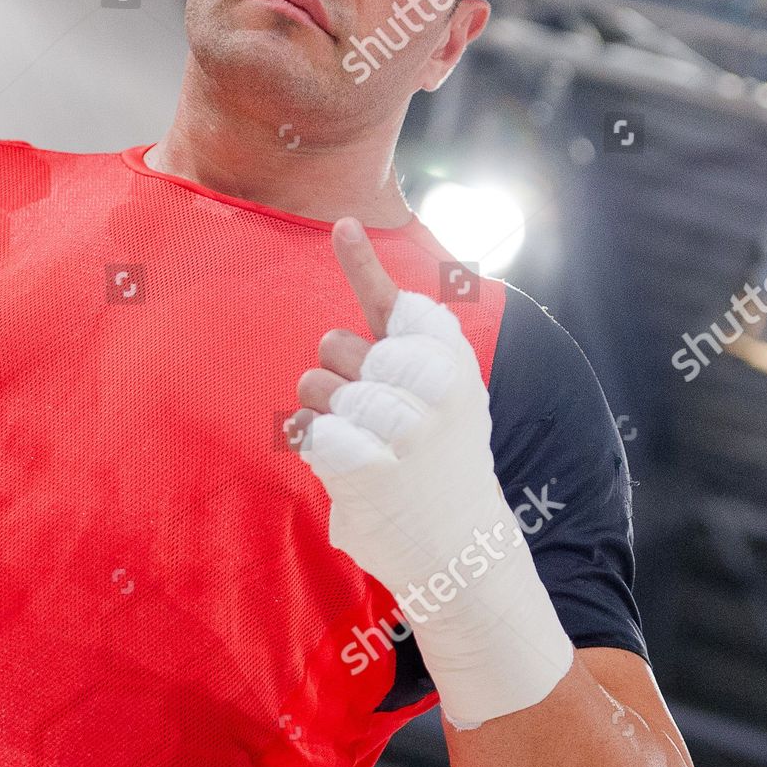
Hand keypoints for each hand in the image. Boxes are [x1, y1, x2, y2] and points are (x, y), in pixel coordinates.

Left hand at [286, 216, 501, 593]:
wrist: (461, 546)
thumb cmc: (439, 448)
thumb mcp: (440, 372)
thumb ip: (397, 309)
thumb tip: (345, 221)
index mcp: (451, 357)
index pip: (389, 295)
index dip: (359, 264)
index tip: (343, 225)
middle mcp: (430, 385)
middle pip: (334, 344)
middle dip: (342, 376)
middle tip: (381, 417)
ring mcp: (398, 426)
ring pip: (313, 384)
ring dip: (326, 414)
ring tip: (370, 445)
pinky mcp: (363, 466)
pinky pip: (306, 430)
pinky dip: (318, 449)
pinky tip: (355, 470)